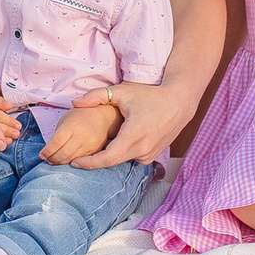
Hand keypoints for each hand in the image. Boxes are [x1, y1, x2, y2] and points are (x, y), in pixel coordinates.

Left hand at [40, 99, 123, 165]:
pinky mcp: (96, 151)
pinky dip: (71, 162)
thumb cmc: (81, 115)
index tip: (41, 154)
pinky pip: (81, 161)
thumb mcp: (66, 118)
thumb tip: (49, 150)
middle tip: (47, 159)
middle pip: (63, 153)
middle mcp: (82, 136)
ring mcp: (90, 144)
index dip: (47, 151)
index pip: (56, 143)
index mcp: (72, 125)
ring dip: (60, 162)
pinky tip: (66, 160)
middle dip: (52, 159)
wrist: (104, 116)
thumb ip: (58, 133)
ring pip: (72, 159)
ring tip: (54, 161)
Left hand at [72, 81, 190, 168]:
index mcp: (134, 134)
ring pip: (122, 160)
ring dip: (108, 157)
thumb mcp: (123, 92)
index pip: (108, 158)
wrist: (179, 103)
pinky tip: (115, 144)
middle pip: (112, 162)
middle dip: (94, 162)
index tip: (75, 162)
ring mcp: (149, 154)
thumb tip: (75, 103)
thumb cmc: (149, 95)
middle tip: (75, 159)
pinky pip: (131, 158)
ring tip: (93, 150)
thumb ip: (97, 95)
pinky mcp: (152, 156)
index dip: (90, 163)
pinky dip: (120, 154)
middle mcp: (143, 148)